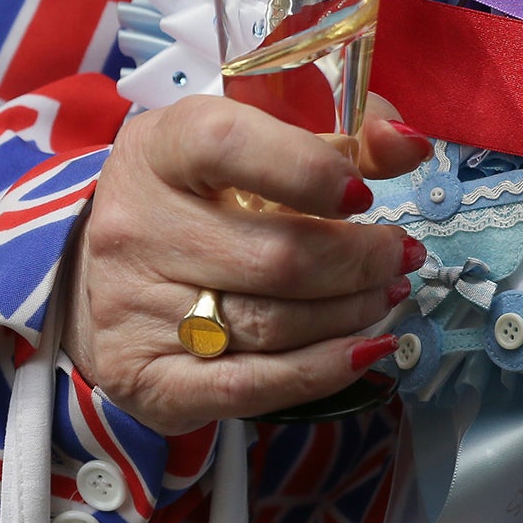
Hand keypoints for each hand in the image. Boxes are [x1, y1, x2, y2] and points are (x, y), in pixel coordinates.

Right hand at [61, 97, 432, 434]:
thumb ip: (348, 136)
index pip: (229, 146)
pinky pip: (249, 386)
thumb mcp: (264, 143)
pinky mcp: (143, 376)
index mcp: (161, 150)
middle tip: (402, 255)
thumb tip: (410, 145)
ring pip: (272, 323)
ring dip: (352, 311)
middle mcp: (135, 226)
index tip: (362, 195)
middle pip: (275, 256)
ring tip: (387, 291)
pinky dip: (322, 371)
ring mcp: (131, 307)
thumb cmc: (208, 194)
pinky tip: (366, 349)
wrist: (112, 266)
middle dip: (361, 259)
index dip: (310, 170)